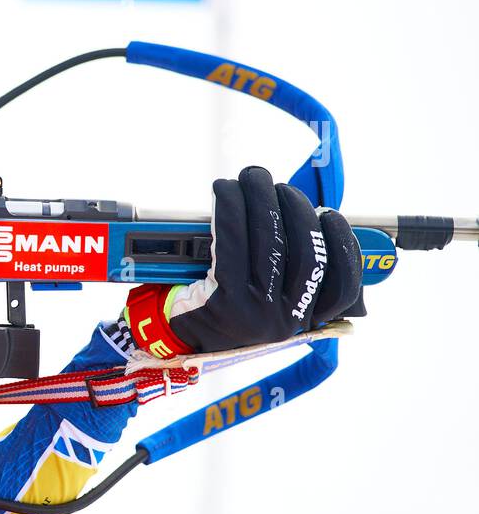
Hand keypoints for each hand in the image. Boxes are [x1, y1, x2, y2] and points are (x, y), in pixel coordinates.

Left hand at [124, 166, 363, 355]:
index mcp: (302, 321)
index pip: (342, 287)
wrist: (170, 334)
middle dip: (296, 207)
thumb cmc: (220, 307)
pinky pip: (230, 242)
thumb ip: (291, 273)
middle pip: (306, 253)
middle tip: (278, 185)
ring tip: (254, 178)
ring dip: (262, 199)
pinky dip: (229, 209)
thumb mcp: (265, 301)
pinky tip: (225, 191)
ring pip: (270, 241)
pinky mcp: (221, 300)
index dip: (343, 245)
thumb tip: (314, 223)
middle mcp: (284, 321)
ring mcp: (255, 312)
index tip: (330, 216)